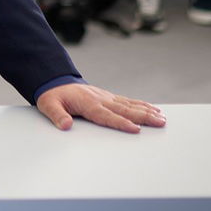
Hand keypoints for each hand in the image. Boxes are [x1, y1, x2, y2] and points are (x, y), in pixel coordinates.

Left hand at [36, 83, 166, 133]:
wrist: (54, 81)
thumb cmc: (52, 95)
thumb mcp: (48, 105)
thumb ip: (57, 115)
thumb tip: (65, 125)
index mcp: (87, 103)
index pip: (107, 115)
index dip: (121, 123)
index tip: (136, 129)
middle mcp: (100, 99)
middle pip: (125, 110)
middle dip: (144, 117)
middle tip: (160, 123)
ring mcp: (106, 97)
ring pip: (130, 105)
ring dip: (147, 111)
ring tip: (162, 117)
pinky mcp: (108, 97)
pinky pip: (127, 102)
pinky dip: (141, 105)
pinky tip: (152, 109)